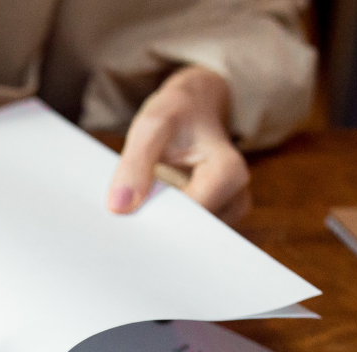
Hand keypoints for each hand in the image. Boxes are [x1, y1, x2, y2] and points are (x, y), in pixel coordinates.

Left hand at [106, 65, 250, 223]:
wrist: (196, 108)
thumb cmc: (178, 113)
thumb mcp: (152, 125)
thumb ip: (135, 164)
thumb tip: (119, 207)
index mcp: (229, 172)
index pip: (190, 216)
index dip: (157, 218)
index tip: (127, 215)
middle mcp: (237, 197)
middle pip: (193, 232)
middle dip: (159, 228)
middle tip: (126, 220)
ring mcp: (229, 211)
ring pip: (190, 238)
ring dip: (162, 228)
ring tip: (139, 209)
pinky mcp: (216, 218)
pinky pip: (189, 234)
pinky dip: (167, 226)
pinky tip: (150, 212)